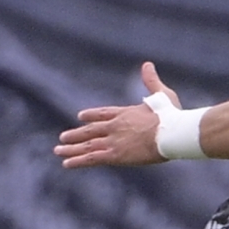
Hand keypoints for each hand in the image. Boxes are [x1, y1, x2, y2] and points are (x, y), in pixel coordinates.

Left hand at [55, 61, 170, 168]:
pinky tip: (66, 163)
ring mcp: (112, 140)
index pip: (103, 114)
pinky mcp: (115, 155)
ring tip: (58, 151)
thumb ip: (151, 81)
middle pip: (90, 130)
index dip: (91, 115)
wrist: (170, 132)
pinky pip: (91, 158)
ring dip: (71, 149)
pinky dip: (78, 161)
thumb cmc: (170, 115)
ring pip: (87, 144)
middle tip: (62, 138)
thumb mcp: (162, 95)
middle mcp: (114, 126)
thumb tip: (147, 64)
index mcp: (125, 113)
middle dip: (76, 134)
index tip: (80, 116)